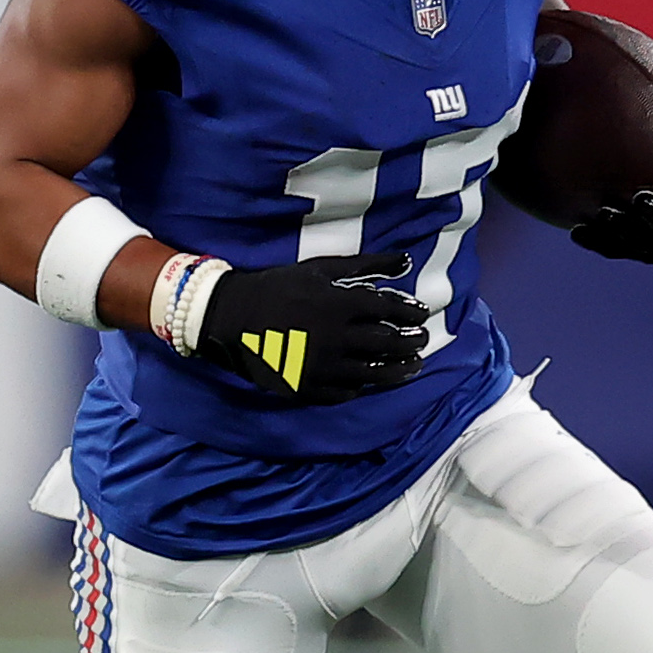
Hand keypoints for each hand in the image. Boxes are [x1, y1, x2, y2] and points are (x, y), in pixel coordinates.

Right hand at [177, 252, 431, 400]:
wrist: (231, 315)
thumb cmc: (278, 286)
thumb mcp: (321, 269)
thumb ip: (366, 265)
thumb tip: (406, 260)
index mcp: (340, 305)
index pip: (390, 310)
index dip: (411, 313)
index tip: (421, 314)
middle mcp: (337, 338)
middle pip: (388, 344)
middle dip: (412, 342)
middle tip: (421, 340)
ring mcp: (323, 367)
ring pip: (373, 373)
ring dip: (398, 370)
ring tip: (411, 367)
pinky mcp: (307, 387)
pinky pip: (344, 392)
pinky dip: (360, 386)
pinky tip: (368, 380)